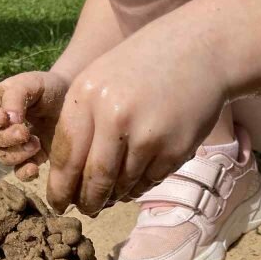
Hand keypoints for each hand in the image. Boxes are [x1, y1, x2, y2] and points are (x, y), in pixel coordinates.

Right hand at [0, 71, 68, 181]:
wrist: (73, 98)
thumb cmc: (48, 86)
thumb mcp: (31, 83)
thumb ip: (16, 96)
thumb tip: (8, 119)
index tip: (3, 117)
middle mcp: (2, 126)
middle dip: (7, 138)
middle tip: (24, 132)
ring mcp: (16, 144)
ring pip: (4, 157)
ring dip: (17, 154)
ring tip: (36, 143)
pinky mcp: (33, 157)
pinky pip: (20, 172)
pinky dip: (24, 173)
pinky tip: (34, 168)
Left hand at [46, 18, 227, 215]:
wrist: (202, 50)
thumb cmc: (144, 66)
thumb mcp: (101, 79)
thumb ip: (82, 121)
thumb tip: (68, 177)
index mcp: (86, 96)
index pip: (65, 156)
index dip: (60, 187)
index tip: (58, 203)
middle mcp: (114, 116)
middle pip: (93, 179)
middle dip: (87, 201)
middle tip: (86, 210)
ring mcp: (147, 135)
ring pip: (122, 185)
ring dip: (115, 195)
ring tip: (113, 194)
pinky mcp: (174, 150)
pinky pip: (149, 182)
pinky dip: (140, 186)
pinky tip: (138, 178)